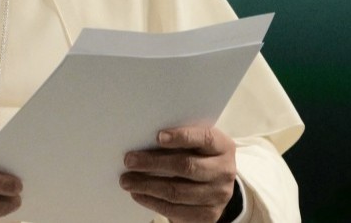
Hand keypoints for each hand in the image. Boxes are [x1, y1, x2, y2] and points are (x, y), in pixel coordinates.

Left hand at [119, 125, 236, 222]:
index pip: (204, 138)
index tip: (158, 136)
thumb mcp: (196, 143)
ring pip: (178, 192)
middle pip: (186, 166)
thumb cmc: (198, 156)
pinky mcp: (209, 215)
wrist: (215, 184)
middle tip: (129, 160)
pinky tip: (138, 194)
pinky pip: (176, 210)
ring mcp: (219, 196)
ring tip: (127, 180)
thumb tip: (141, 138)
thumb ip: (178, 140)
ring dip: (147, 186)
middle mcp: (224, 171)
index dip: (182, 137)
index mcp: (223, 146)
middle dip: (153, 163)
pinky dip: (152, 202)